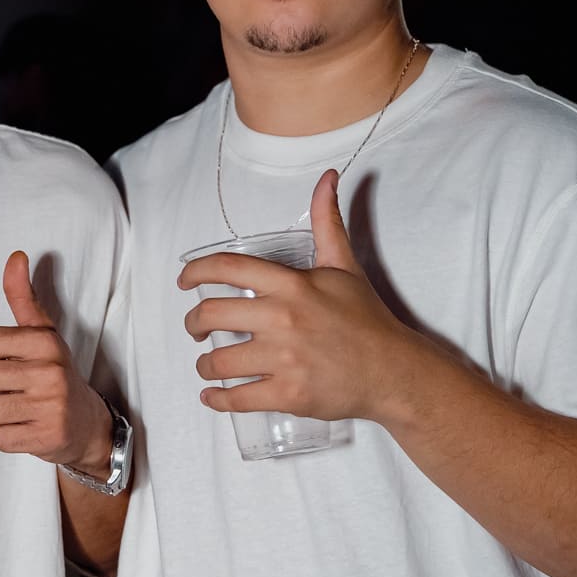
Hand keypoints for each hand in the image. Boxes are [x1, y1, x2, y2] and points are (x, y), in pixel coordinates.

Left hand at [0, 252, 112, 473]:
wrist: (87, 424)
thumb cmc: (55, 373)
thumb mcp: (42, 334)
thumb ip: (22, 297)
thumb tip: (15, 256)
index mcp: (44, 342)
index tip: (11, 361)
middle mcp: (49, 372)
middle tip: (16, 388)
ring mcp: (49, 407)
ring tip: (23, 408)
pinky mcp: (46, 438)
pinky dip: (8, 437)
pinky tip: (28, 427)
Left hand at [177, 168, 417, 424]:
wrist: (392, 371)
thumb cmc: (365, 319)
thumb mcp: (343, 265)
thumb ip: (327, 221)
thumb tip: (327, 177)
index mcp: (292, 285)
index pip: (228, 268)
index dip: (196, 271)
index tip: (184, 281)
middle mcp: (283, 319)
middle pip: (212, 315)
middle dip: (193, 323)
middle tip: (195, 329)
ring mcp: (284, 360)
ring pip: (219, 361)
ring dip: (204, 364)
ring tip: (208, 364)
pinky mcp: (288, 394)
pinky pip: (237, 398)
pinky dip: (217, 399)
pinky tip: (212, 395)